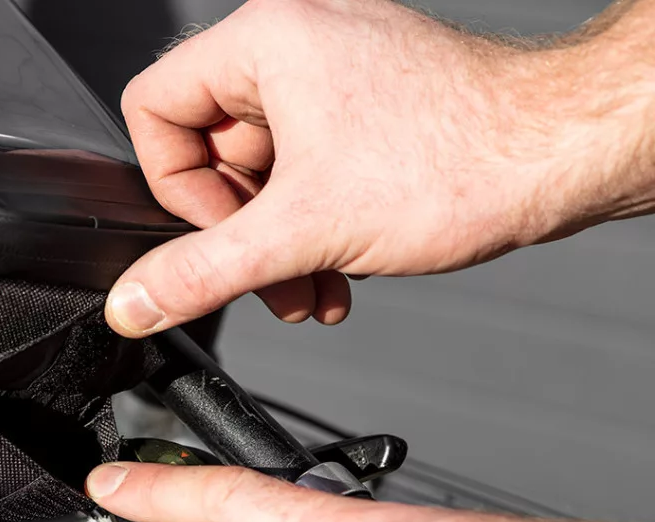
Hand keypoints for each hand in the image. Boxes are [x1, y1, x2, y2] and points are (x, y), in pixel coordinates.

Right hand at [106, 0, 654, 336]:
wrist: (564, 154)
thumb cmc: (461, 159)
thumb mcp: (302, 231)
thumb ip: (203, 272)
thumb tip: (134, 301)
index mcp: (263, 43)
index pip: (155, 112)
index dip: (177, 190)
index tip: (219, 236)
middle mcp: (295, 44)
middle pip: (212, 150)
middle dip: (241, 233)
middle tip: (271, 280)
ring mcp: (335, 73)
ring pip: (264, 169)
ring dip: (281, 242)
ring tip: (314, 286)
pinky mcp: (367, 104)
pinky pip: (308, 167)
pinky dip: (314, 223)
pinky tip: (341, 268)